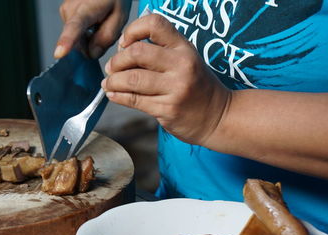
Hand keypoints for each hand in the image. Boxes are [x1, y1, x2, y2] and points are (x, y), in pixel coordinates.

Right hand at [55, 0, 131, 58]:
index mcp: (85, 9)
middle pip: (79, 44)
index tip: (59, 53)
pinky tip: (94, 20)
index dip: (67, 41)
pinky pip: (76, 33)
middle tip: (107, 28)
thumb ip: (106, 37)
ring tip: (101, 21)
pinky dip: (87, 32)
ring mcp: (65, 11)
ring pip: (78, 40)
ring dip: (91, 37)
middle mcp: (69, 10)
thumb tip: (91, 54)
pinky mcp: (64, 13)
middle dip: (94, 43)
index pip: (74, 27)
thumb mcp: (119, 16)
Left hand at [102, 14, 231, 145]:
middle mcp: (181, 65)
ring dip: (113, 81)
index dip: (132, 30)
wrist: (218, 116)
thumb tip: (123, 46)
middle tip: (111, 68)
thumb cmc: (196, 86)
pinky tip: (114, 94)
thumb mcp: (185, 59)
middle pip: (136, 53)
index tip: (124, 43)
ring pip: (132, 79)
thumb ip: (160, 50)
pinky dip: (117, 96)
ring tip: (109, 83)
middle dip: (116, 61)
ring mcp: (175, 88)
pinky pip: (134, 100)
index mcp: (184, 48)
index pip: (155, 24)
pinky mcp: (167, 109)